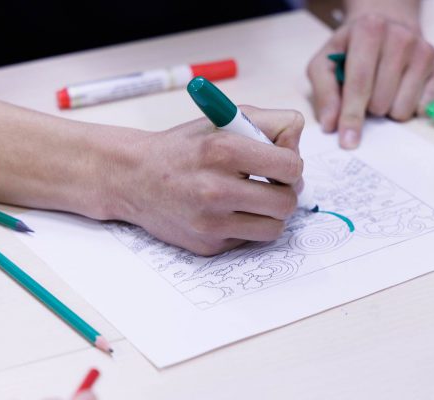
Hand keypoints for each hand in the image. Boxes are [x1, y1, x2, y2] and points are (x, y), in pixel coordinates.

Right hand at [106, 106, 304, 255]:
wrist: (135, 177)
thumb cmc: (184, 148)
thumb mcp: (224, 119)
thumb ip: (270, 122)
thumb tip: (299, 145)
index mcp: (223, 150)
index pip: (289, 166)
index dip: (291, 164)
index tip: (281, 163)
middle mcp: (215, 188)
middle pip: (287, 202)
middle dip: (285, 191)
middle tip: (272, 183)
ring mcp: (211, 222)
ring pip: (275, 227)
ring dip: (271, 213)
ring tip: (255, 198)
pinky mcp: (208, 244)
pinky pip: (251, 240)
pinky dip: (249, 226)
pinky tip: (232, 211)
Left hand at [307, 13, 433, 148]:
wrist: (386, 29)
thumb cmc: (351, 51)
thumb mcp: (325, 64)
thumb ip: (324, 94)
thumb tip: (331, 125)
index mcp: (369, 29)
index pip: (360, 83)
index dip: (351, 116)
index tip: (348, 142)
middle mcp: (401, 36)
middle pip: (381, 101)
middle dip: (369, 108)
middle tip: (367, 93)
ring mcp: (425, 50)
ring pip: (403, 109)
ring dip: (388, 109)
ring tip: (383, 89)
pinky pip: (423, 108)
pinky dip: (409, 106)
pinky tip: (402, 88)